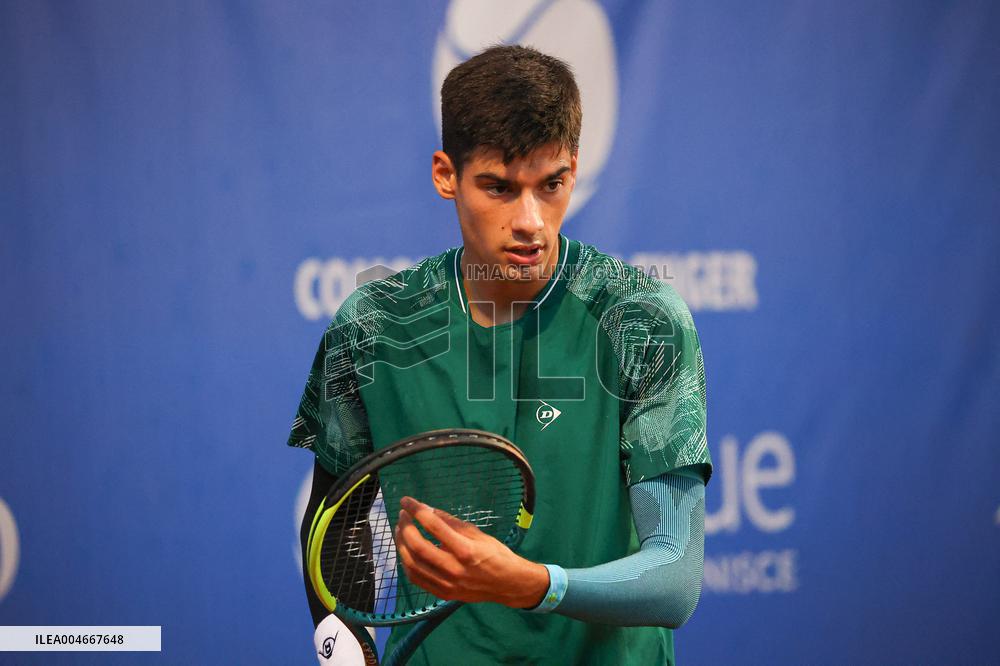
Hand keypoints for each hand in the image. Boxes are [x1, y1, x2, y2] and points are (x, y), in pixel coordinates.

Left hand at [395, 496, 547, 608]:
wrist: (508, 584)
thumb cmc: (495, 554)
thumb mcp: (477, 533)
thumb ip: (451, 523)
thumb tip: (427, 510)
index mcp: (465, 550)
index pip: (434, 526)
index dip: (417, 511)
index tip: (406, 501)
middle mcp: (454, 569)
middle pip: (418, 546)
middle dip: (405, 527)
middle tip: (403, 515)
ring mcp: (447, 584)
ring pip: (412, 564)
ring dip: (402, 545)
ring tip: (401, 531)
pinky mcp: (443, 593)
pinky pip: (416, 578)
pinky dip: (406, 563)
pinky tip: (406, 551)